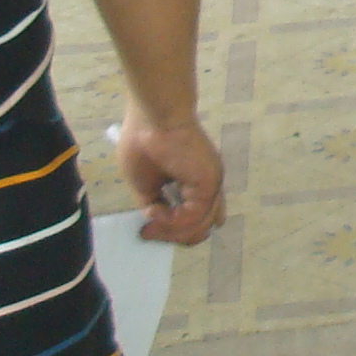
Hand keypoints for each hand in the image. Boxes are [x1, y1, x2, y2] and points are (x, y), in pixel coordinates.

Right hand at [115, 109, 223, 245]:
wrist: (153, 119)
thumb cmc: (144, 144)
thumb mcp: (146, 184)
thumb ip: (155, 205)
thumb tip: (156, 224)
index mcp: (195, 181)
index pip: (201, 214)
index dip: (183, 230)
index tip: (152, 232)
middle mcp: (208, 184)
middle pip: (201, 225)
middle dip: (175, 236)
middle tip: (149, 234)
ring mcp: (211, 184)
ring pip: (199, 225)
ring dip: (171, 233)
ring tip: (149, 230)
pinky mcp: (208, 184)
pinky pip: (193, 217)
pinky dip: (172, 222)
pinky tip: (155, 214)